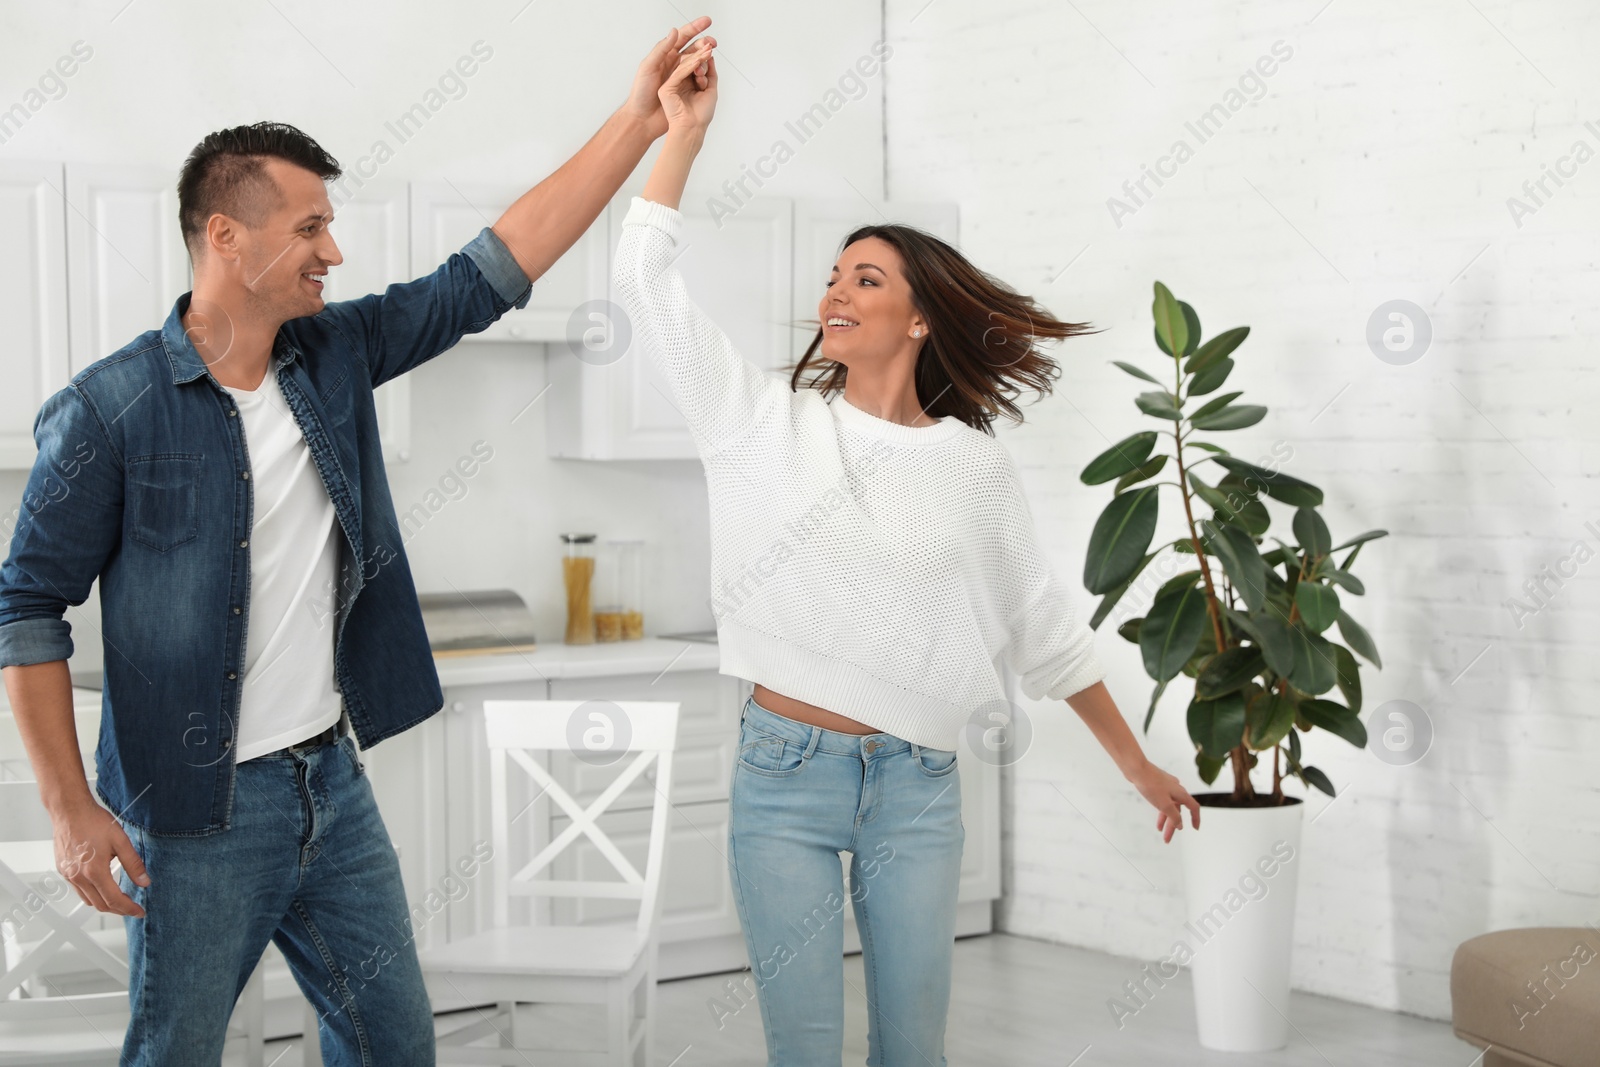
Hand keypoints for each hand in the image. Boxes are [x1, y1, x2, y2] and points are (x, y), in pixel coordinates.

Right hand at [53, 799, 147, 915]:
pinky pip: (79, 890)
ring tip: (120, 898)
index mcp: (94, 871)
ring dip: (105, 903)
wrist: (69, 810)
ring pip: (88, 900)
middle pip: (100, 905)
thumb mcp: (121, 841)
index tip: (139, 911)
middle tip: (132, 907)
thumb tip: (144, 882)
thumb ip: (134, 864)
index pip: (114, 900)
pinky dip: (92, 894)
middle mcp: (79, 877)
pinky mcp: (63, 870)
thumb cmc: (93, 822)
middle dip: (119, 909)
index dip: (129, 909)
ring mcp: (68, 875)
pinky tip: (103, 885)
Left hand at [621, 18, 714, 139]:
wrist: (643, 118)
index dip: (695, 28)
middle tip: (712, 43)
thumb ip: (661, 49)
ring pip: (698, 62)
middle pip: (693, 48)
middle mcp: (675, 63)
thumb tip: (675, 32)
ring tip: (709, 58)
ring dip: (705, 58)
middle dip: (705, 43)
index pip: (682, 37)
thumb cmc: (641, 93)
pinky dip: (706, 73)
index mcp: (665, 55)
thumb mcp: (648, 67)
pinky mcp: (687, 89)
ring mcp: (682, 76)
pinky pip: (700, 78)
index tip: (707, 22)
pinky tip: (708, 72)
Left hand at [1126, 760, 1200, 842]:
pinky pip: (1163, 801)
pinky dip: (1161, 810)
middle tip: (1167, 838)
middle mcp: (1177, 790)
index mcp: (1181, 794)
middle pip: (1178, 811)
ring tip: (1160, 830)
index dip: (1196, 819)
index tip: (1195, 828)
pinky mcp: (1159, 785)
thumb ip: (1174, 816)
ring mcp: (1168, 787)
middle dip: (1173, 825)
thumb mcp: (1164, 805)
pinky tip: (1157, 816)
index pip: (1194, 808)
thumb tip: (1180, 824)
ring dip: (1165, 819)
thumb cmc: (1151, 785)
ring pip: (1170, 806)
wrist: (1137, 769)